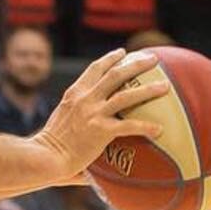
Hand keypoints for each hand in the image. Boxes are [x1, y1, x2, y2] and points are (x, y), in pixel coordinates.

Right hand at [33, 49, 167, 180]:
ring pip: (127, 95)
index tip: (122, 53)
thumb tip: (89, 130)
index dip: (110, 58)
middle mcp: (85, 99)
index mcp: (74, 94)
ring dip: (148, 89)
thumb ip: (76, 120)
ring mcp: (94, 113)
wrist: (44, 156)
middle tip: (153, 59)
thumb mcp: (61, 122)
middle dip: (136, 64)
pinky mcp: (101, 130)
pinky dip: (145, 127)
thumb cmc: (49, 148)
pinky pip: (129, 126)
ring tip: (165, 86)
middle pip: (115, 74)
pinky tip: (160, 130)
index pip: (95, 69)